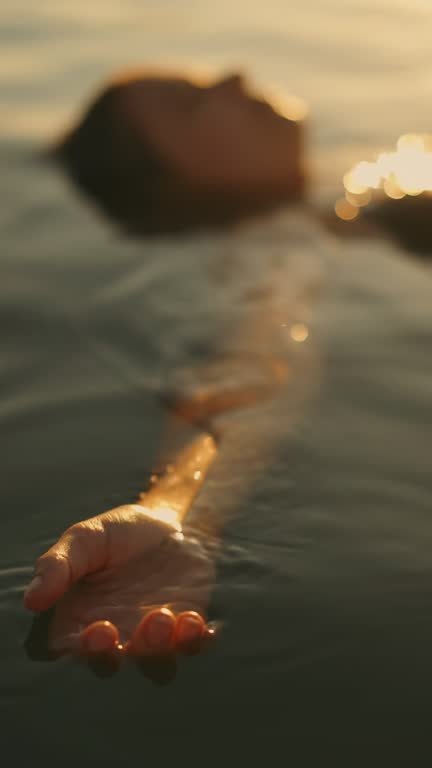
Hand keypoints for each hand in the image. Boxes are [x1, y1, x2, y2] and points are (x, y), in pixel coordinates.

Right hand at [24, 503, 215, 668]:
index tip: (98, 629)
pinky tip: (198, 623)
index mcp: (81, 618)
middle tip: (121, 628)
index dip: (85, 650)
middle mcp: (115, 634)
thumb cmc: (120, 532)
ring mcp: (152, 635)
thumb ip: (59, 565)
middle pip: (111, 665)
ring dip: (159, 650)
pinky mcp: (186, 627)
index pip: (74, 649)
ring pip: (154, 664)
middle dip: (116, 657)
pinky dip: (195, 641)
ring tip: (164, 617)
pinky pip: (192, 647)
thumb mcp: (85, 537)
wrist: (172, 520)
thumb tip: (32, 600)